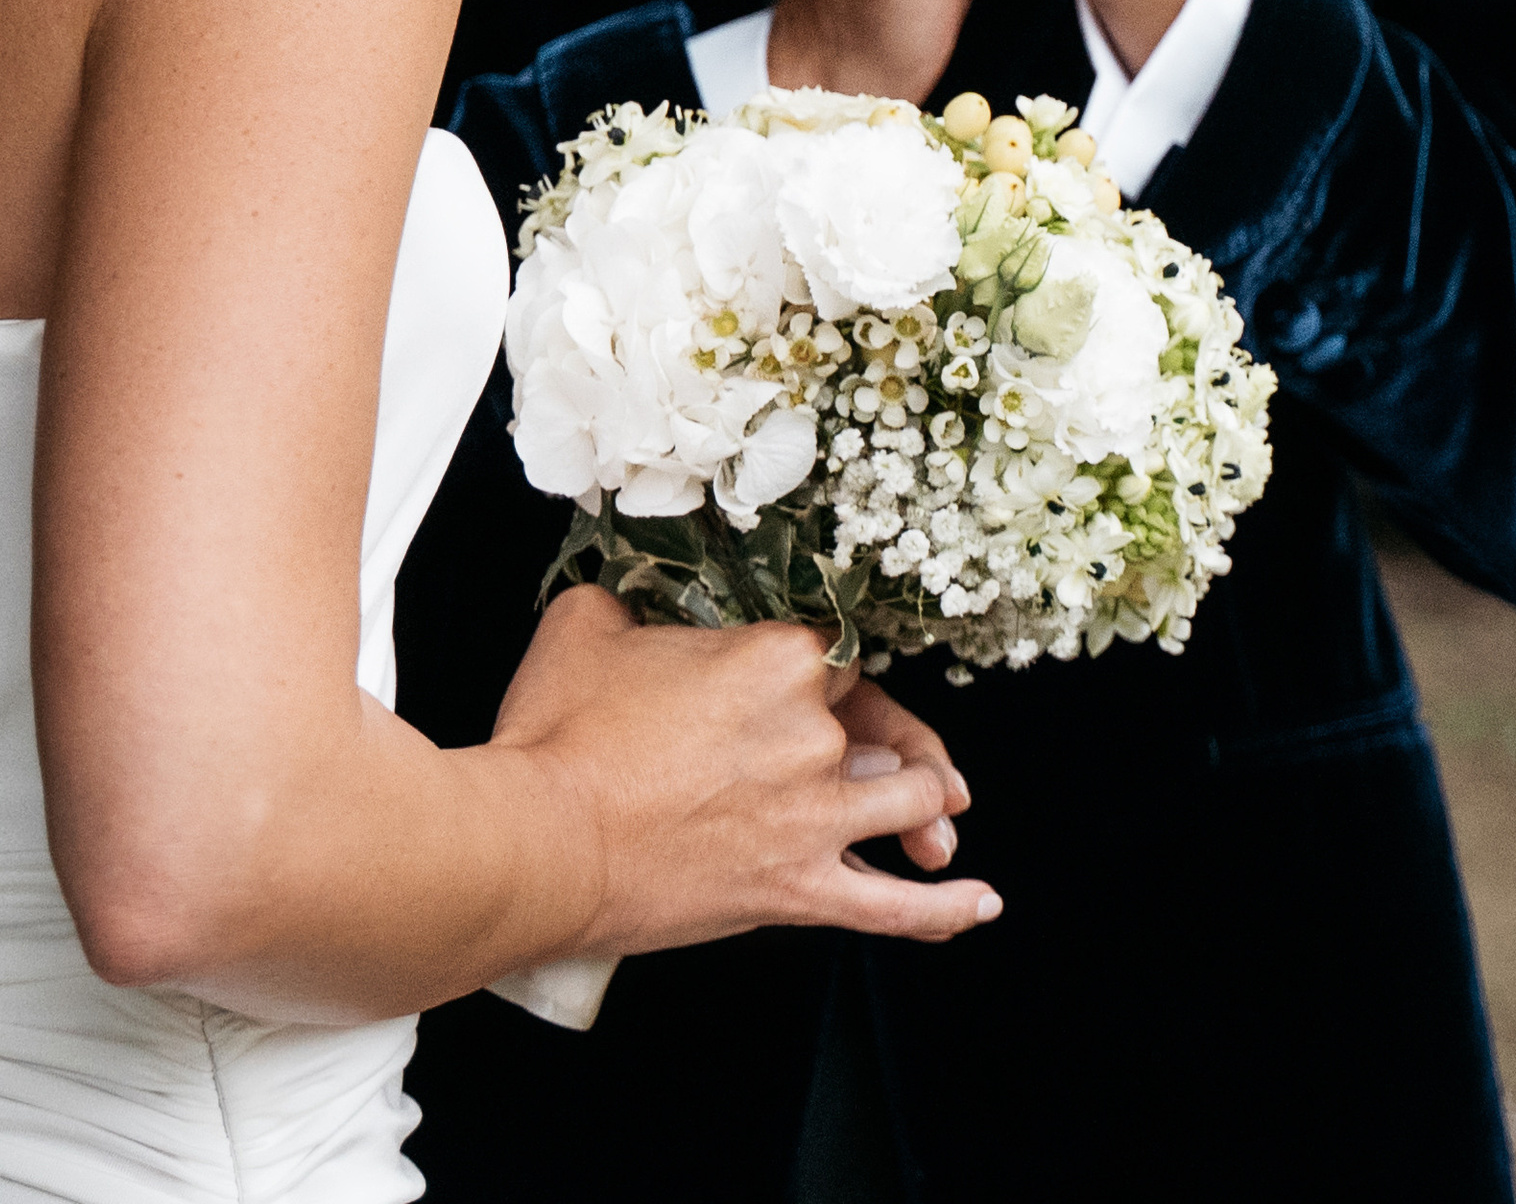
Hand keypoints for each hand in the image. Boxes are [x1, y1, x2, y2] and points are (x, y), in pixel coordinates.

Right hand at [487, 588, 994, 957]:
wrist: (539, 843)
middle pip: (874, 727)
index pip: (836, 650)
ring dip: (926, 810)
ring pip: (907, 804)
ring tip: (937, 823)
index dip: (828, 670)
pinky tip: (976, 904)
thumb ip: (629, 605)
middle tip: (881, 754)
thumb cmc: (558, 738)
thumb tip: (628, 609)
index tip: (812, 683)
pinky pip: (892, 909)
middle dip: (884, 742)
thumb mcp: (587, 626)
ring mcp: (813, 818)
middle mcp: (811, 733)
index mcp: (776, 656)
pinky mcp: (796, 891)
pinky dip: (942, 910)